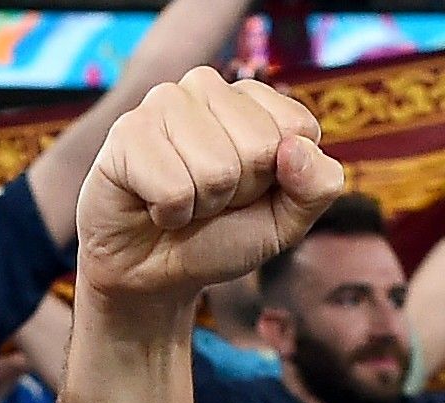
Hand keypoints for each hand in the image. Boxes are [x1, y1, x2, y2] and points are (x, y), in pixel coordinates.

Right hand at [79, 71, 348, 308]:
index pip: (298, 129)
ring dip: (202, 206)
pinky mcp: (127, 131)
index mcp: (252, 98)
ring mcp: (164, 102)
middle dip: (239, 194)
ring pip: (216, 169)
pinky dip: (170, 214)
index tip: (249, 193)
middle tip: (210, 202)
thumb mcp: (285, 221)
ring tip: (181, 202)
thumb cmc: (219, 237)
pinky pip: (174, 188)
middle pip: (259, 149)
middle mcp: (207, 87)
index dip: (279, 180)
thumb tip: (296, 149)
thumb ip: (317, 187)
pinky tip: (153, 205)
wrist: (153, 273)